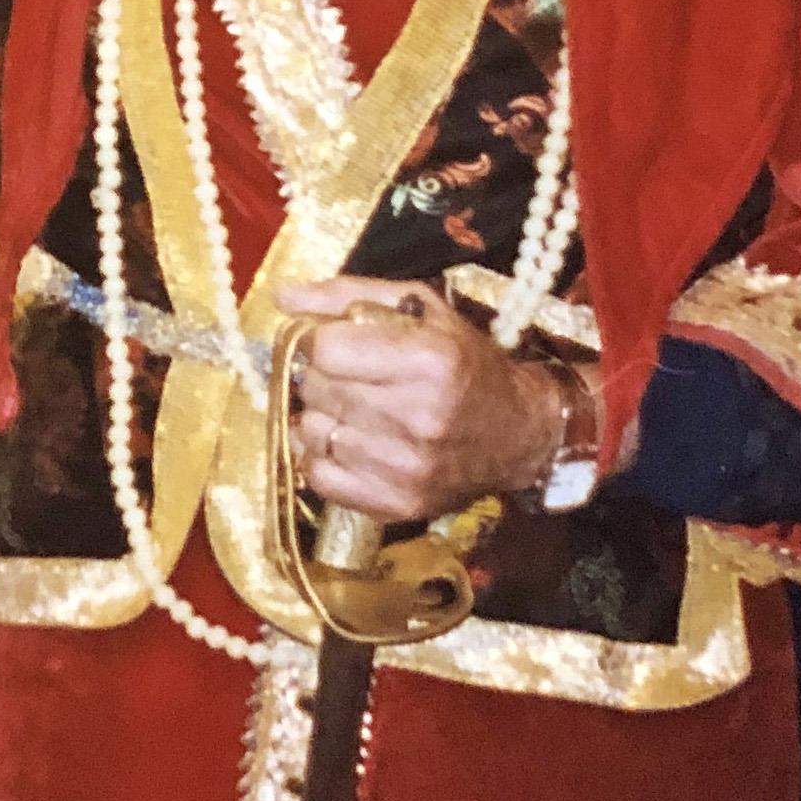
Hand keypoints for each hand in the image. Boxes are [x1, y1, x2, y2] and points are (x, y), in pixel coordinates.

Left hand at [282, 276, 563, 521]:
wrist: (517, 434)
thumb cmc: (464, 362)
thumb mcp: (419, 308)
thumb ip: (347, 295)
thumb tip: (283, 298)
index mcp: (429, 360)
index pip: (326, 349)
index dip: (319, 339)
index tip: (334, 340)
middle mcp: (419, 417)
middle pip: (317, 389)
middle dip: (322, 375)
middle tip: (349, 374)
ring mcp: (407, 468)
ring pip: (312, 432)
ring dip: (322, 416)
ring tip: (354, 408)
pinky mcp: (397, 505)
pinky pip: (319, 477)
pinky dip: (323, 456)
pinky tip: (351, 441)